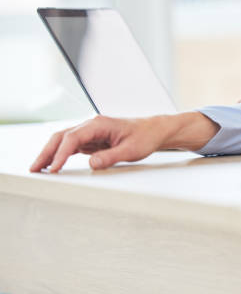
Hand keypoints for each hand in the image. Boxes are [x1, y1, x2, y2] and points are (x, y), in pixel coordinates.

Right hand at [30, 115, 165, 172]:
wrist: (153, 131)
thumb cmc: (144, 137)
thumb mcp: (131, 150)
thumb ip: (111, 157)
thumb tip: (92, 164)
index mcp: (99, 124)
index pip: (73, 138)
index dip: (61, 154)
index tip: (53, 169)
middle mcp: (91, 125)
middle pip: (62, 137)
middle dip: (46, 152)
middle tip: (34, 169)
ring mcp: (90, 132)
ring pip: (64, 141)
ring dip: (50, 154)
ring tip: (38, 169)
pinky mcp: (92, 140)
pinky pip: (71, 146)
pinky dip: (60, 155)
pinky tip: (53, 165)